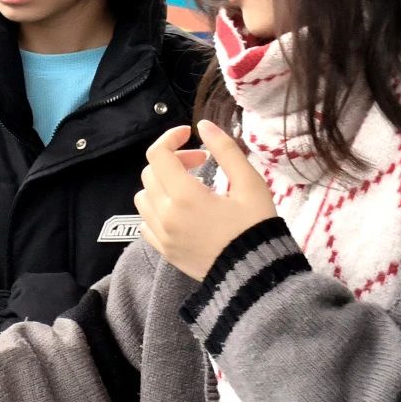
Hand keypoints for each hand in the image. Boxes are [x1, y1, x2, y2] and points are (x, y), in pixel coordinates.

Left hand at [134, 120, 277, 279]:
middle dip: (173, 160)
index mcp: (185, 196)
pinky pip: (145, 221)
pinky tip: (181, 210)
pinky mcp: (163, 251)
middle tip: (201, 162)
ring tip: (191, 186)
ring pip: (144, 196)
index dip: (171, 137)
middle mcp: (165, 215)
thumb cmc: (257, 227)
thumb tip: (203, 125)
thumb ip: (226, 150)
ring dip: (162, 183)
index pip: (158, 154)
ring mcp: (161, 235)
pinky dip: (157, 208)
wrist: (256, 276)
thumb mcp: (250, 184)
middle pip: (150, 172)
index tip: (190, 134)